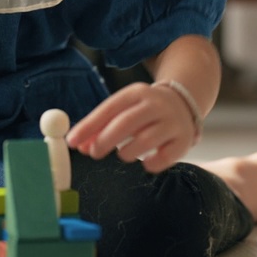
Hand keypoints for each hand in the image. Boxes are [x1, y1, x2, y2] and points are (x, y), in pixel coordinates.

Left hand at [66, 81, 195, 173]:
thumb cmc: (143, 111)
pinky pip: (164, 157)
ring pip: (145, 140)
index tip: (72, 142)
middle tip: (94, 153)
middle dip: (105, 141)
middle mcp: (156, 105)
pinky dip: (150, 163)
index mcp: (137, 93)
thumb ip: (100, 127)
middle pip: (126, 123)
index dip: (89, 126)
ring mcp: (172, 122)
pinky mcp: (184, 140)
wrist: (183, 104)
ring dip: (127, 152)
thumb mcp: (123, 110)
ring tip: (124, 153)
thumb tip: (79, 146)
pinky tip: (146, 160)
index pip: (109, 108)